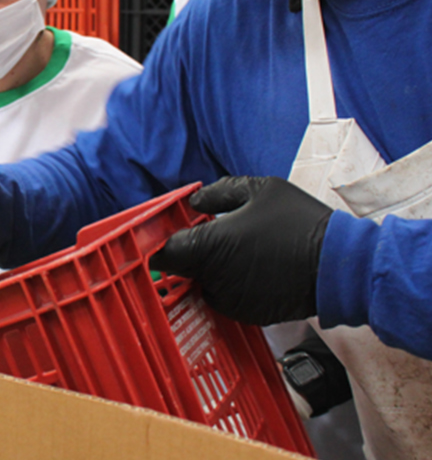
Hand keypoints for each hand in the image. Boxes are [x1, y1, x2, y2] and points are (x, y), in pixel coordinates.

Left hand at [152, 176, 329, 324]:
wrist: (339, 265)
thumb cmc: (300, 222)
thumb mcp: (261, 190)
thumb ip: (220, 192)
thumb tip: (195, 201)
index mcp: (209, 246)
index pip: (166, 251)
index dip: (166, 243)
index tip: (174, 234)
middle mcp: (214, 278)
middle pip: (184, 269)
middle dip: (192, 255)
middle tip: (217, 238)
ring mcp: (231, 300)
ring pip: (206, 286)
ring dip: (214, 272)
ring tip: (244, 252)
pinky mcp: (248, 315)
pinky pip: (228, 300)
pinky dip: (234, 287)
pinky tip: (257, 270)